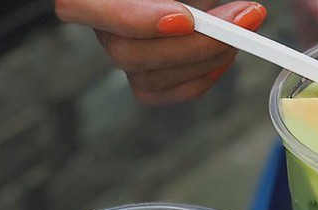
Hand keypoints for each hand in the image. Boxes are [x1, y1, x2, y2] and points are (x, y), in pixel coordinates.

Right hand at [54, 0, 266, 104]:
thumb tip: (235, 9)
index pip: (78, 7)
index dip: (135, 20)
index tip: (186, 19)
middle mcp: (99, 26)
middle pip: (128, 53)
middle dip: (191, 44)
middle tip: (239, 23)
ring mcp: (122, 55)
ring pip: (148, 79)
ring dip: (204, 59)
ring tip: (239, 32)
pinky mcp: (146, 79)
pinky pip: (167, 93)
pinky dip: (202, 78)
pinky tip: (224, 57)